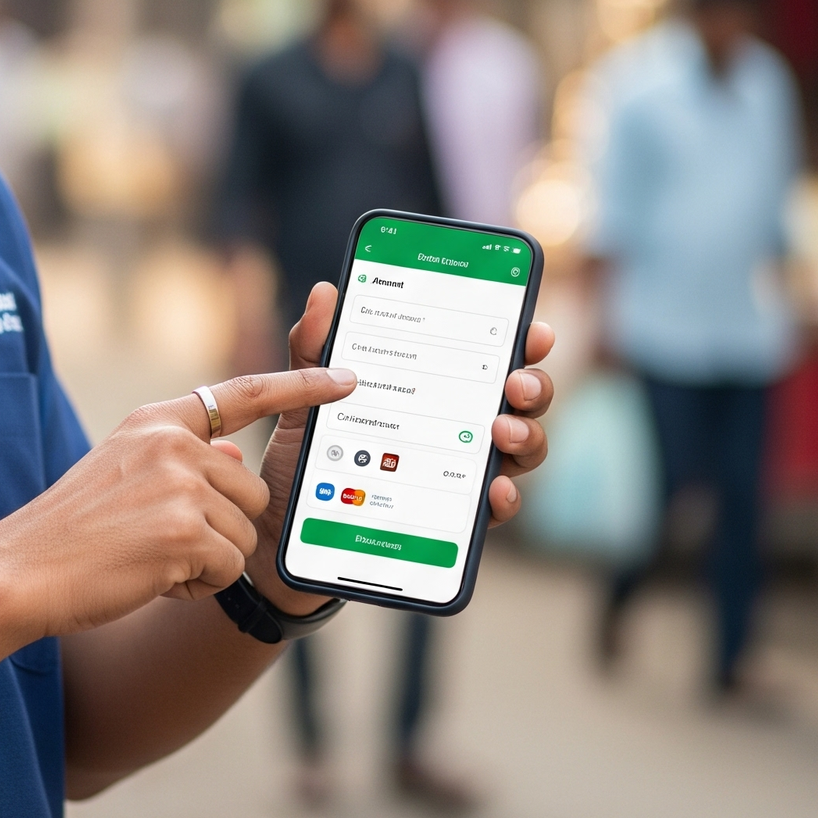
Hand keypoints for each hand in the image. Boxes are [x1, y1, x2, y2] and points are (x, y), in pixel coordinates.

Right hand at [0, 365, 354, 640]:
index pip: (243, 393)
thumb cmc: (75, 530)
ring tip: (149, 558)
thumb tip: (235, 456)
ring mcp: (179, 483)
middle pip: (250, 491)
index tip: (345, 376)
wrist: (23, 570)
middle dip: (221, 528)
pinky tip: (152, 577)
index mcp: (157, 421)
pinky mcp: (183, 530)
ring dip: (208, 560)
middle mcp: (172, 442)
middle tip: (160, 541)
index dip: (300, 384)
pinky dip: (198, 586)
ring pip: (243, 534)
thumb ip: (184, 460)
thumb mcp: (126, 472)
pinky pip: (228, 569)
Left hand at [245, 282, 554, 613]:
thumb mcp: (304, 399)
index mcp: (431, 389)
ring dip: (526, 437)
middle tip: (516, 384)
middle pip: (519, 402)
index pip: (487, 358)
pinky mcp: (451, 520)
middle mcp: (457, 428)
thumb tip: (325, 292)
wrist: (283, 526)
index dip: (522, 342)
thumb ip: (314, 348)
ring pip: (521, 451)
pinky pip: (493, 511)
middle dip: (533, 386)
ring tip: (503, 431)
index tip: (534, 330)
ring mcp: (459, 474)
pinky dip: (504, 498)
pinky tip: (495, 488)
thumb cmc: (305, 456)